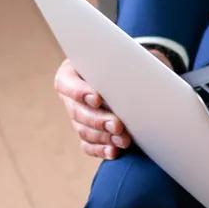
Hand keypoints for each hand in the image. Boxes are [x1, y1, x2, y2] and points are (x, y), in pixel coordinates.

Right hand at [51, 51, 167, 158]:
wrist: (131, 76)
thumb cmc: (126, 61)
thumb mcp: (125, 55)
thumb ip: (124, 60)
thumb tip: (141, 69)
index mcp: (72, 73)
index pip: (67, 83)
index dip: (80, 92)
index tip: (98, 98)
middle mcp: (72, 97)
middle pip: (78, 112)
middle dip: (99, 120)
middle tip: (118, 125)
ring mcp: (78, 117)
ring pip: (85, 131)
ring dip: (104, 137)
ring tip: (124, 140)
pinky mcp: (87, 133)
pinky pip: (89, 145)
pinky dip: (102, 150)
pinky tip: (115, 152)